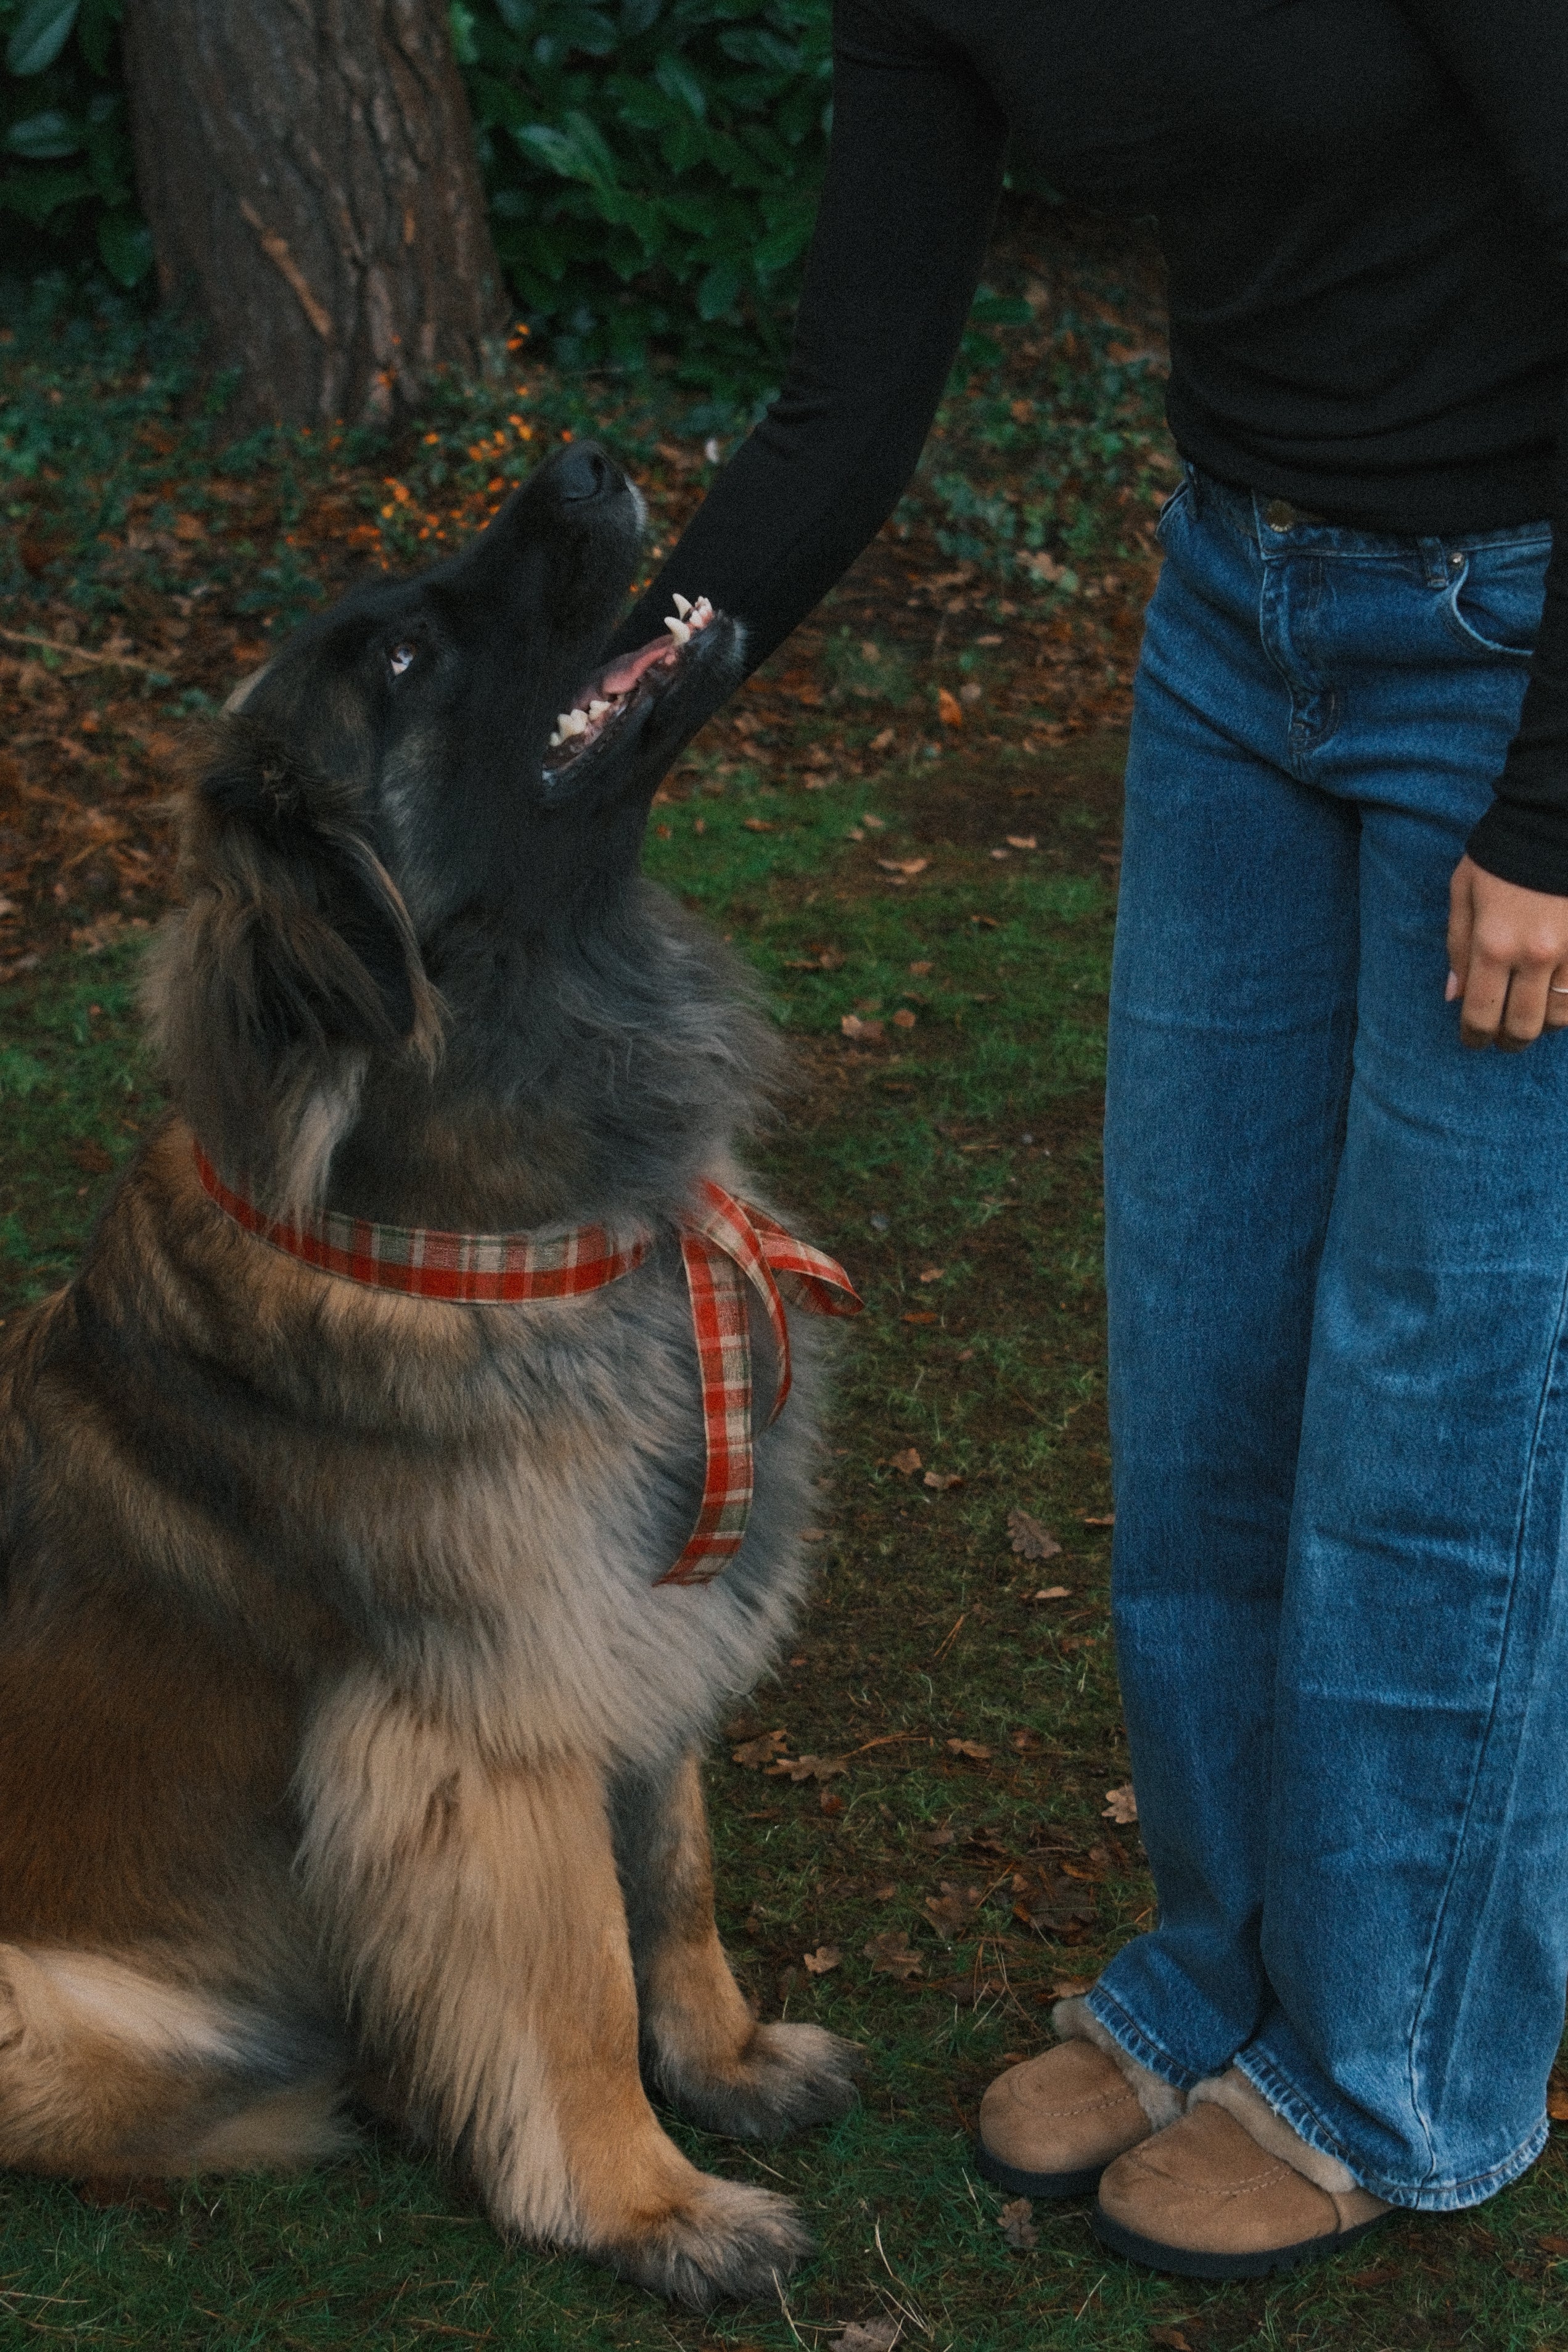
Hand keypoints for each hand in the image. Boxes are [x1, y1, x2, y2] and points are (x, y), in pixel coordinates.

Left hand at [1446, 855, 1567, 1049]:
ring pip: (1560, 1018)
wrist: (1552, 820)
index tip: (1472, 1041)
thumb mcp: (1463, 893)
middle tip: (1502, 1040)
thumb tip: (1454, 996)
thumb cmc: (1499, 855)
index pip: (1481, 1014)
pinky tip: (1555, 1000)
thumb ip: (1458, 948)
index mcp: (1494, 944)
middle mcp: (1535, 955)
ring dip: (1541, 1026)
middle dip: (1508, 1041)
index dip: (1474, 1036)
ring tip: (1530, 1020)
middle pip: (1523, 1026)